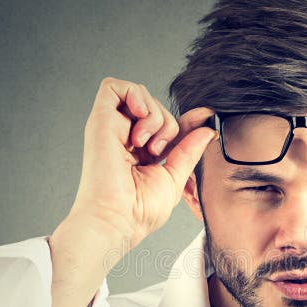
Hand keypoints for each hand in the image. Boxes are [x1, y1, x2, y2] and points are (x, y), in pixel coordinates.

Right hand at [66, 77, 215, 248]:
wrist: (118, 219)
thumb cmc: (139, 210)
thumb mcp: (175, 176)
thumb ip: (189, 150)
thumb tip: (206, 130)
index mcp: (140, 152)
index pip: (165, 122)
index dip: (185, 118)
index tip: (206, 117)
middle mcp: (124, 137)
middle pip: (155, 106)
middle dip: (167, 124)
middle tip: (158, 152)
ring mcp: (111, 128)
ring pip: (139, 94)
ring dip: (153, 115)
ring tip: (146, 145)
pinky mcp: (99, 121)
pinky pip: (114, 86)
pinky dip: (133, 95)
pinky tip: (140, 121)